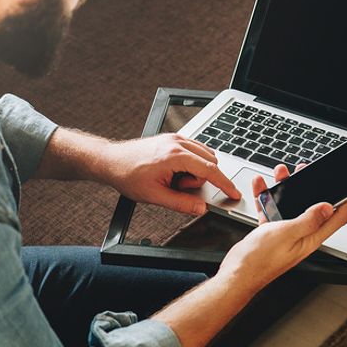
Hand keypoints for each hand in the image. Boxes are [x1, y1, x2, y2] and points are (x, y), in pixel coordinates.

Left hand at [101, 134, 239, 214]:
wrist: (112, 161)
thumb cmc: (128, 175)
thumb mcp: (154, 196)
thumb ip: (181, 203)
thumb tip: (201, 208)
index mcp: (175, 156)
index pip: (209, 170)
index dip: (225, 184)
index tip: (234, 193)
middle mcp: (178, 142)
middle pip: (209, 163)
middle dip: (199, 179)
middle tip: (177, 187)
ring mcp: (176, 138)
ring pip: (204, 155)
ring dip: (195, 171)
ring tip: (173, 179)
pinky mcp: (173, 138)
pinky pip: (196, 150)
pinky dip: (192, 163)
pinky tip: (174, 171)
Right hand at [218, 164, 346, 292]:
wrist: (236, 274)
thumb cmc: (260, 261)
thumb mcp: (287, 234)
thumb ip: (308, 220)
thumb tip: (327, 207)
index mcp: (311, 237)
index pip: (337, 218)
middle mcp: (301, 234)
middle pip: (314, 207)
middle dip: (313, 187)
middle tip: (308, 172)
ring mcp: (286, 232)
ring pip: (290, 204)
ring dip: (286, 188)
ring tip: (281, 173)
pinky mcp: (271, 231)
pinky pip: (272, 209)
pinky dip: (267, 196)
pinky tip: (261, 186)